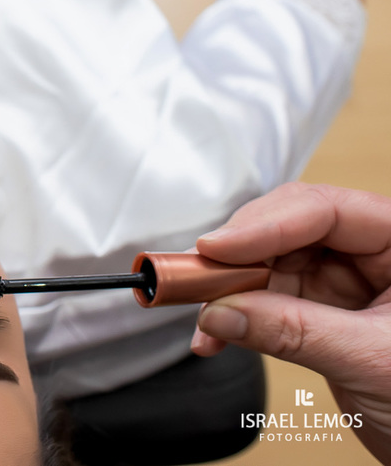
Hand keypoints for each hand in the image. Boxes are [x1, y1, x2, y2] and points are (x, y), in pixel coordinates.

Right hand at [191, 183, 390, 464]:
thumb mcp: (371, 359)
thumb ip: (295, 330)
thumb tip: (223, 311)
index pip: (326, 211)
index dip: (265, 224)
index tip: (215, 248)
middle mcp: (375, 253)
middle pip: (289, 228)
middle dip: (238, 255)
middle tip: (196, 276)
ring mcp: (348, 281)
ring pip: (269, 262)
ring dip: (227, 289)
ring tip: (202, 314)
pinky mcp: (324, 310)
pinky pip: (267, 298)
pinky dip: (236, 315)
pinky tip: (216, 335)